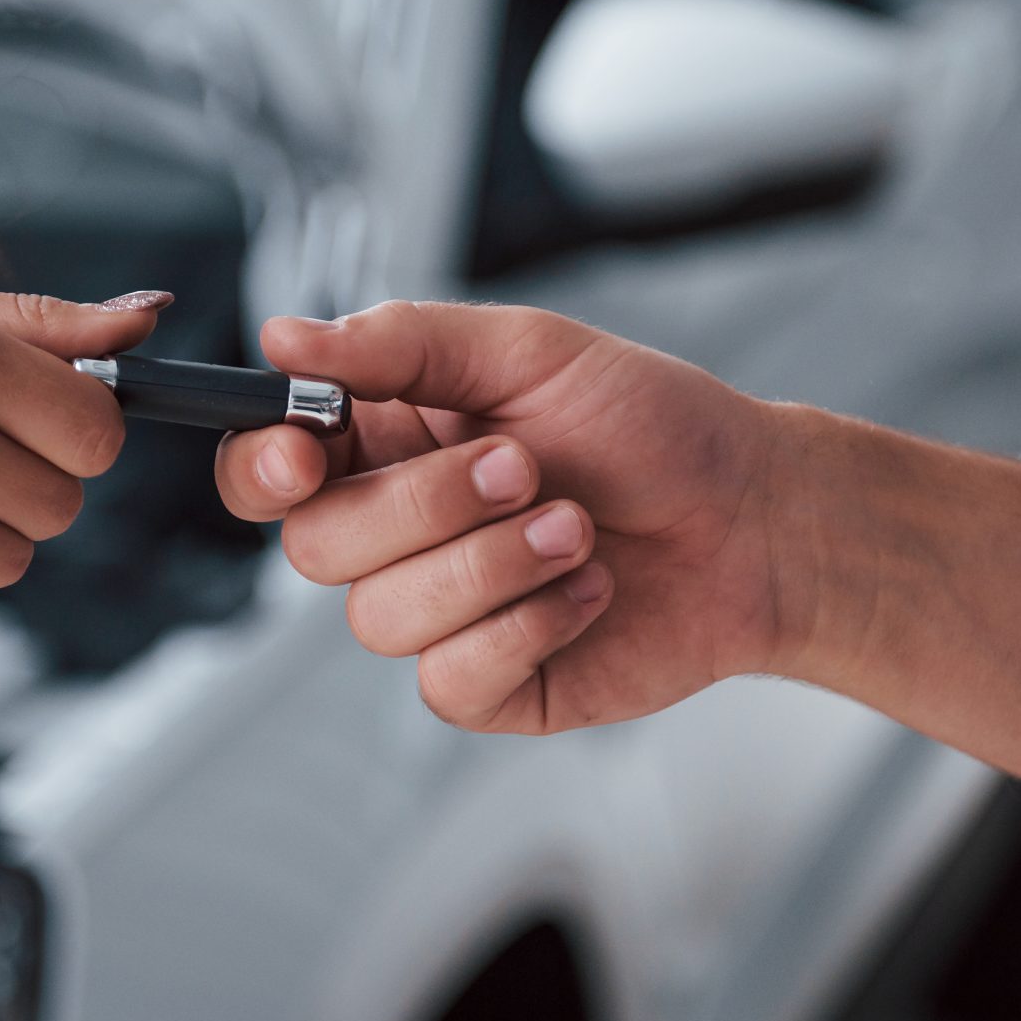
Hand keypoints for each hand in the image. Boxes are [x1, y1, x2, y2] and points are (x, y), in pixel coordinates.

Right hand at [216, 301, 796, 733]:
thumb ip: (401, 343)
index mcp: (387, 441)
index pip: (264, 468)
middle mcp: (398, 531)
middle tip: (526, 468)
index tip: (308, 454)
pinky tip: (586, 591)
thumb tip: (284, 338)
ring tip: (578, 528)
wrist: (757, 520)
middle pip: (317, 546)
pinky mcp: (489, 683)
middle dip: (427, 505)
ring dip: (494, 566)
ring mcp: (440, 612)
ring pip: (381, 619)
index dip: (263, 468)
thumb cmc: (654, 426)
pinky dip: (526, 627)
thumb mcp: (530, 351)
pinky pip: (448, 679)